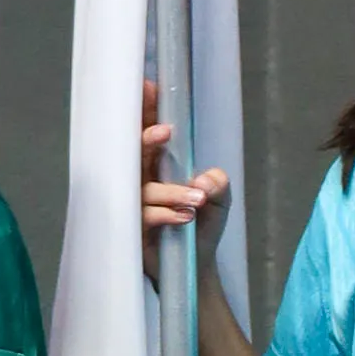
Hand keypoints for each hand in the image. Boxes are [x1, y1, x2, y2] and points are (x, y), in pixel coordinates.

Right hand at [140, 79, 231, 284]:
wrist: (195, 268)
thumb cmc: (201, 226)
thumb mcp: (220, 201)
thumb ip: (218, 184)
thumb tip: (203, 179)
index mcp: (159, 166)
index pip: (149, 134)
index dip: (146, 110)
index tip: (149, 87)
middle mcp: (143, 180)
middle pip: (135, 152)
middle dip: (147, 138)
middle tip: (165, 132)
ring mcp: (135, 204)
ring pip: (144, 187)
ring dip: (171, 191)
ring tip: (197, 201)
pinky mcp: (134, 228)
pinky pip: (145, 215)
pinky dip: (166, 214)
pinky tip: (185, 218)